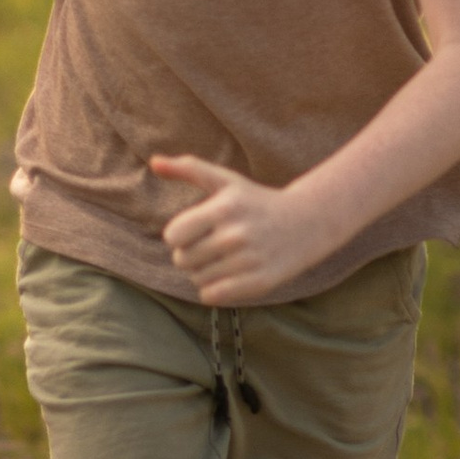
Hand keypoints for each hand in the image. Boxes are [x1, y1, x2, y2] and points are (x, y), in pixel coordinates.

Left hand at [149, 157, 327, 307]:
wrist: (306, 223)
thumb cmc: (255, 200)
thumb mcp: (225, 179)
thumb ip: (188, 168)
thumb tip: (153, 162)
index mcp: (224, 208)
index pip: (173, 236)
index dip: (178, 235)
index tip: (194, 230)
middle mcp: (236, 235)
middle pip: (183, 260)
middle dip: (189, 254)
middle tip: (210, 245)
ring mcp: (249, 261)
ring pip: (197, 279)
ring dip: (202, 272)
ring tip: (222, 258)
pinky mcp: (260, 283)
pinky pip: (212, 296)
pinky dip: (213, 289)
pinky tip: (228, 275)